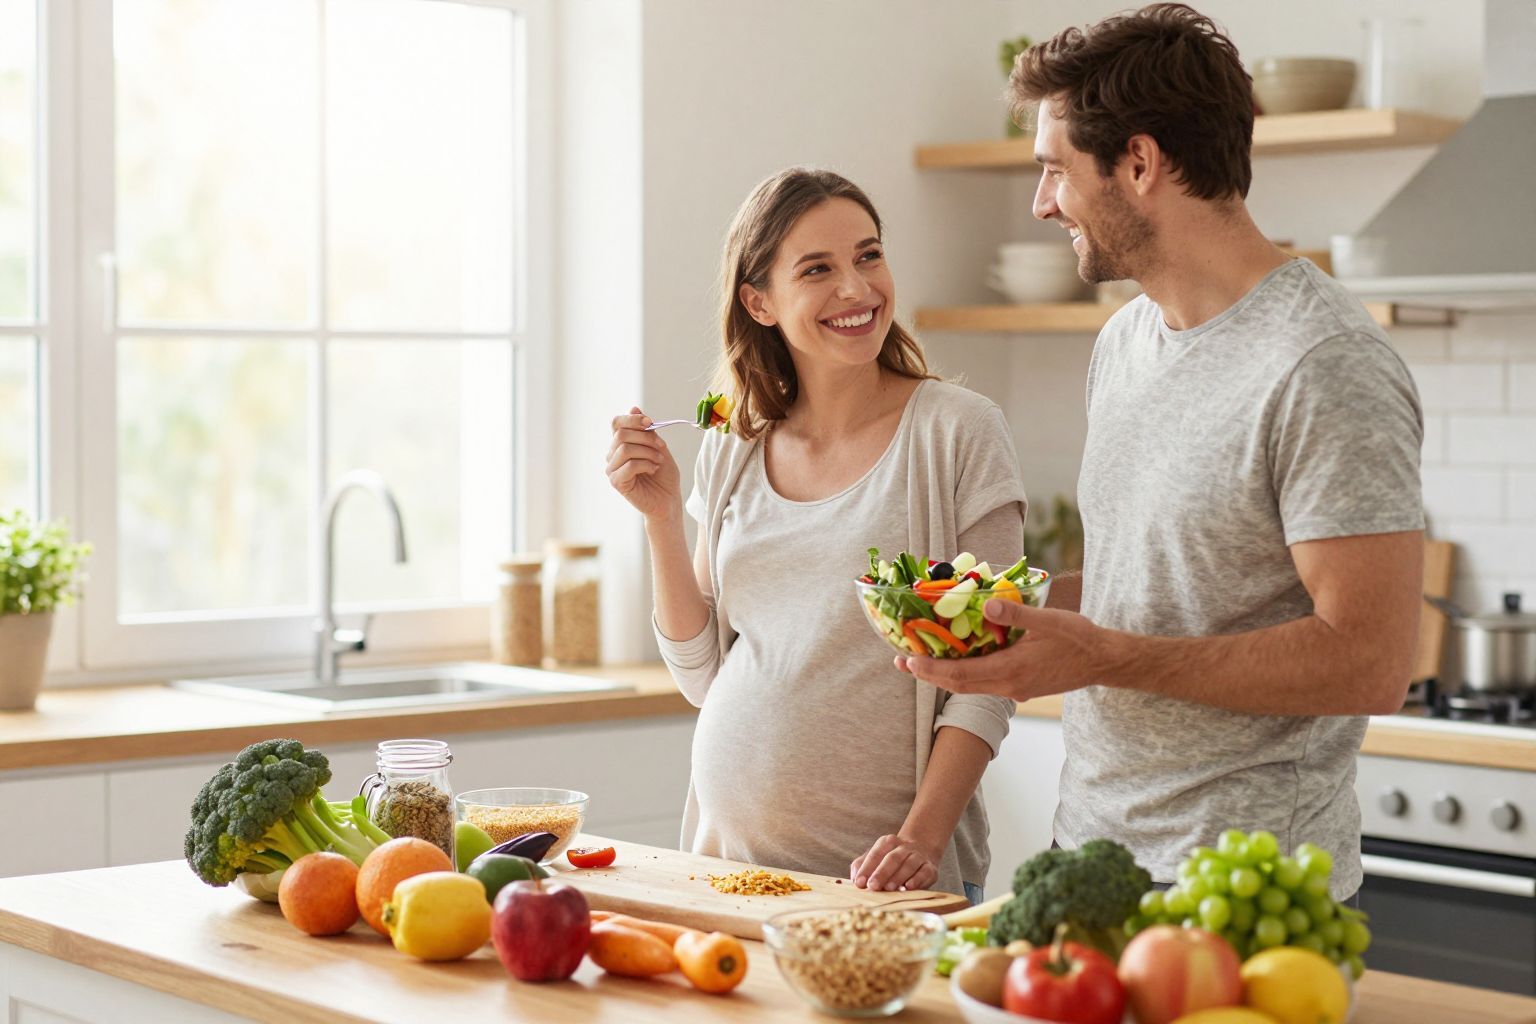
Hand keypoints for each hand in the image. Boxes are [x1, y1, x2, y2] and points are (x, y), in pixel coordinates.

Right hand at [606, 407, 682, 520]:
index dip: (632, 419)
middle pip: (621, 434)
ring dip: (648, 452)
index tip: (650, 423)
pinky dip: (646, 464)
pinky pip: (629, 465)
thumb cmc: (664, 475)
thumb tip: (633, 407)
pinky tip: (653, 469)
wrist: (668, 500)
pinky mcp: (617, 482)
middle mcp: (612, 455)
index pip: (616, 423)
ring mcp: (612, 469)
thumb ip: (646, 430)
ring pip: (625, 449)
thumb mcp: (658, 446)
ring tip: (658, 461)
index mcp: (621, 444)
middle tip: (662, 447)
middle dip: (646, 437)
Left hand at [851, 834, 939, 892]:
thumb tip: (855, 880)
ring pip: (908, 865)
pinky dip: (917, 880)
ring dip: (898, 877)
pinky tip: (908, 887)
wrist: (922, 851)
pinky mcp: (930, 868)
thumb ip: (861, 866)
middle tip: (872, 886)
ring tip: (889, 888)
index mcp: (887, 842)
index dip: (866, 868)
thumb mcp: (875, 857)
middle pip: (892, 858)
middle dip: (881, 873)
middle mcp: (904, 847)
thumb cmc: (890, 859)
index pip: (875, 854)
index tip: (859, 883)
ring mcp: (918, 856)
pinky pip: (924, 873)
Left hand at [893, 599, 1111, 701]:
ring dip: (943, 676)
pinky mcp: (1020, 686)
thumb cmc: (1080, 639)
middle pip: (959, 685)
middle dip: (928, 675)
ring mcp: (1014, 688)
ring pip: (970, 686)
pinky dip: (964, 674)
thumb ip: (1017, 614)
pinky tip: (957, 660)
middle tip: (902, 662)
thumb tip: (986, 604)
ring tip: (920, 663)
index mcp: (1011, 670)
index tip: (908, 661)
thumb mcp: (1050, 621)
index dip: (931, 669)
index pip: (960, 674)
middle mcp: (1008, 685)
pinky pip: (984, 683)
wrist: (1104, 662)